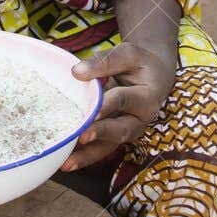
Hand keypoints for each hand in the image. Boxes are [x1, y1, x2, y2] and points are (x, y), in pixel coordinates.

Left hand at [63, 42, 176, 170]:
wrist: (152, 74)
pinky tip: (64, 161)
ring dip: (87, 156)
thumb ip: (104, 61)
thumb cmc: (139, 62)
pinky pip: (99, 148)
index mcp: (147, 98)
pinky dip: (83, 156)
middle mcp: (139, 119)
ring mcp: (127, 130)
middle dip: (100, 134)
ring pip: (108, 146)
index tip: (93, 110)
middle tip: (81, 137)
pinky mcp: (114, 135)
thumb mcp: (128, 54)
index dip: (108, 105)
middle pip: (120, 130)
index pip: (124, 100)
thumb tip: (76, 72)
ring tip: (66, 163)